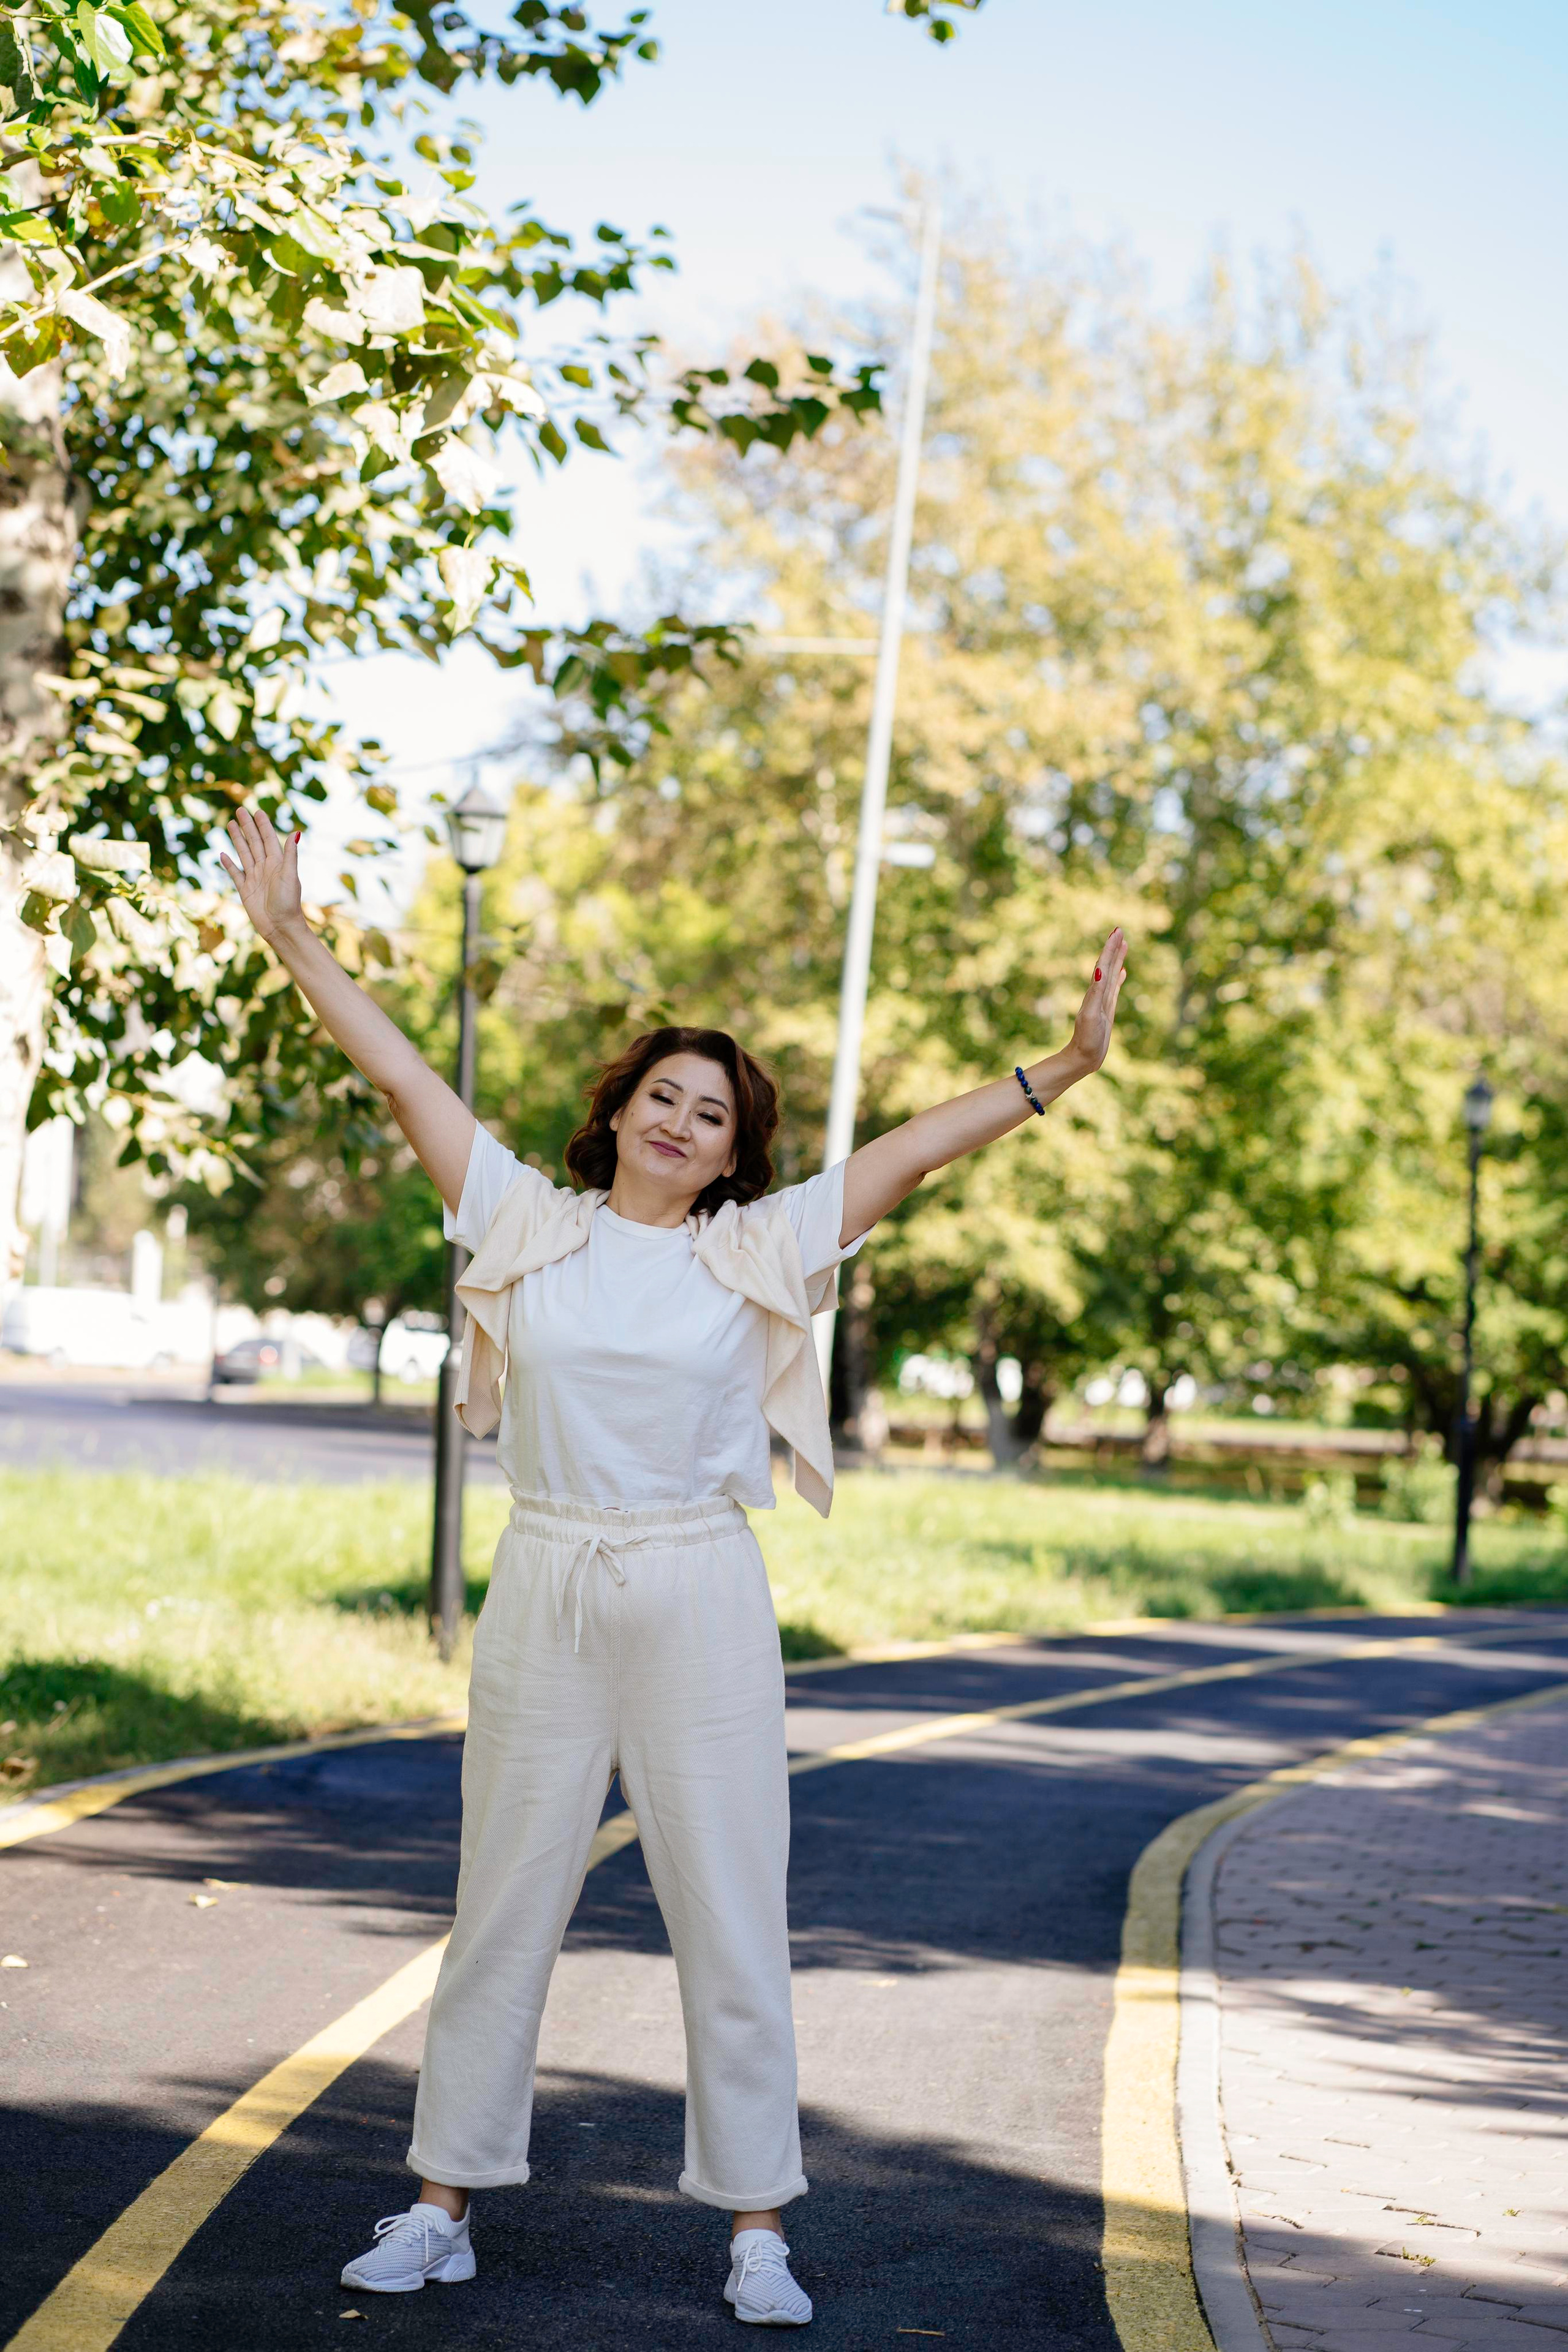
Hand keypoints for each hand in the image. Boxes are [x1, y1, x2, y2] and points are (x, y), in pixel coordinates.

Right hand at [220, 806, 303, 941]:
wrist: (280, 927)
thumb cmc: (288, 903)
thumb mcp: (290, 876)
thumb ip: (290, 855)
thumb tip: (295, 832)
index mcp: (277, 863)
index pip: (268, 839)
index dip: (263, 825)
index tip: (257, 811)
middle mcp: (265, 868)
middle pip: (254, 843)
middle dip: (247, 826)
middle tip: (240, 810)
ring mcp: (254, 878)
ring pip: (244, 854)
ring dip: (237, 839)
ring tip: (230, 824)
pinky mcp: (245, 890)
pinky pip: (235, 874)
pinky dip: (229, 864)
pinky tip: (223, 854)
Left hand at [1069, 927, 1126, 1071]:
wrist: (1083, 1057)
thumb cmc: (1087, 1039)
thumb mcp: (1092, 1015)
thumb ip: (1095, 993)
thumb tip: (1099, 970)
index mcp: (1094, 992)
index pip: (1103, 965)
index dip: (1110, 948)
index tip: (1117, 931)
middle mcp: (1097, 993)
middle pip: (1107, 965)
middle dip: (1113, 948)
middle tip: (1120, 930)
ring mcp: (1102, 1001)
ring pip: (1111, 974)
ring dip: (1116, 959)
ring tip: (1123, 944)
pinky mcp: (1106, 1009)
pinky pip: (1113, 989)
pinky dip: (1117, 978)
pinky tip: (1121, 972)